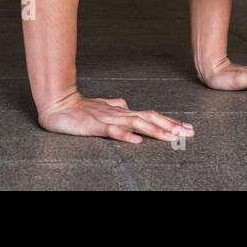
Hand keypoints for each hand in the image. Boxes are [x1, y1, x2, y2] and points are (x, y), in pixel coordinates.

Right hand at [38, 92, 194, 143]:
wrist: (58, 105)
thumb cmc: (80, 108)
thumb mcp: (102, 108)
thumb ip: (115, 106)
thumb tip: (128, 105)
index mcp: (123, 112)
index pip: (151, 115)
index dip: (169, 121)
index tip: (187, 128)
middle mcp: (119, 114)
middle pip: (149, 119)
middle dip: (170, 126)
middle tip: (188, 133)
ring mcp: (108, 119)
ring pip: (136, 124)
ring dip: (155, 130)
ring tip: (171, 137)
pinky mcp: (95, 126)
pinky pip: (113, 132)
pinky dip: (126, 136)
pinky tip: (137, 141)